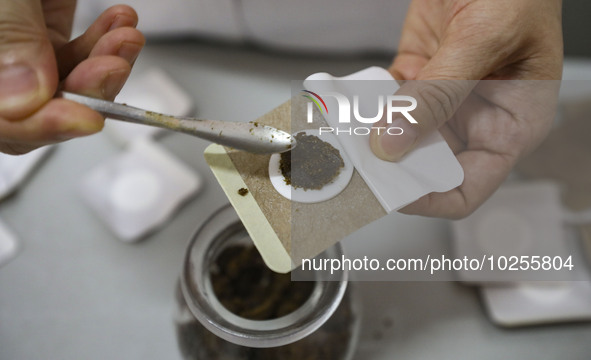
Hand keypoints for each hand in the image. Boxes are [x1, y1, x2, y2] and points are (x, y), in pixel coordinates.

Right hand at [0, 1, 144, 153]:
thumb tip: (25, 100)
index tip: (88, 119)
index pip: (6, 125)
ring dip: (107, 63)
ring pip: (70, 81)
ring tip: (127, 36)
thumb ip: (12, 41)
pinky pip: (78, 53)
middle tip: (114, 65)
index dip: (46, 127)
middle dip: (89, 92)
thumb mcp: (3, 0)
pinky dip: (104, 42)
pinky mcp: (42, 33)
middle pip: (43, 108)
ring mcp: (21, 52)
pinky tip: (121, 22)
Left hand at [370, 0, 562, 218]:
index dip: (430, 197)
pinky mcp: (418, 75)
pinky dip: (367, 105)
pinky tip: (350, 104)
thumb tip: (395, 141)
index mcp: (512, 123)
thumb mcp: (485, 38)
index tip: (392, 191)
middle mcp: (477, 117)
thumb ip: (440, 92)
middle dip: (391, 166)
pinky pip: (387, 102)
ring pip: (401, 136)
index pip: (469, 186)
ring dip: (372, 136)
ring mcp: (444, 98)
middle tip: (355, 164)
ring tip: (345, 135)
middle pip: (427, 165)